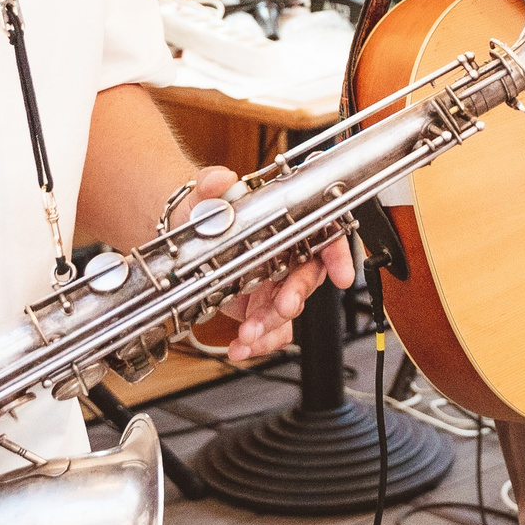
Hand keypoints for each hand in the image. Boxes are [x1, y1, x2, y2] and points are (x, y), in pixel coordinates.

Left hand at [179, 167, 354, 361]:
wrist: (182, 233)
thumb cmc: (204, 208)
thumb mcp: (204, 192)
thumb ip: (211, 183)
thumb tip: (219, 179)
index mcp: (284, 225)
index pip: (323, 235)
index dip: (338, 254)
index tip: (342, 274)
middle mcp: (285, 255)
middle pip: (307, 279)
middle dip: (296, 296)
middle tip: (282, 306)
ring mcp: (273, 283)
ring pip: (289, 311)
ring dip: (272, 326)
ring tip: (248, 334)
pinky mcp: (258, 306)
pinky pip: (270, 330)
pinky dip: (258, 342)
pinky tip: (240, 346)